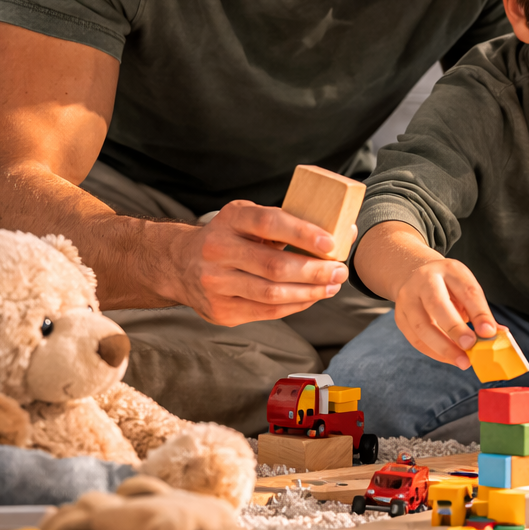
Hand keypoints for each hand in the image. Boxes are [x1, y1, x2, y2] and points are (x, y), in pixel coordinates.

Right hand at [165, 200, 349, 325]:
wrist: (180, 263)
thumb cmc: (232, 237)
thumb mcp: (250, 218)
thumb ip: (291, 222)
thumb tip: (347, 231)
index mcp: (230, 219)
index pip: (269, 223)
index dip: (303, 233)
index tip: (331, 244)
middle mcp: (218, 250)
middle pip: (274, 266)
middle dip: (315, 271)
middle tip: (340, 270)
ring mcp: (215, 283)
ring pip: (272, 294)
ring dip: (310, 292)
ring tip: (332, 286)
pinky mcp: (220, 310)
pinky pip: (267, 312)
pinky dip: (295, 305)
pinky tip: (311, 297)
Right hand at [389, 255, 497, 367]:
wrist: (414, 274)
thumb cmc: (448, 286)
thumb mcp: (466, 288)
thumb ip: (480, 311)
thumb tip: (499, 334)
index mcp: (448, 270)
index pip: (466, 290)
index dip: (479, 313)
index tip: (489, 332)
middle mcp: (424, 281)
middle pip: (437, 305)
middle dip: (455, 328)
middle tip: (471, 346)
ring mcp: (408, 299)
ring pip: (422, 326)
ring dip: (444, 347)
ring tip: (463, 361)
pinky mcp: (400, 317)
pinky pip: (415, 339)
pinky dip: (434, 352)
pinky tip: (449, 359)